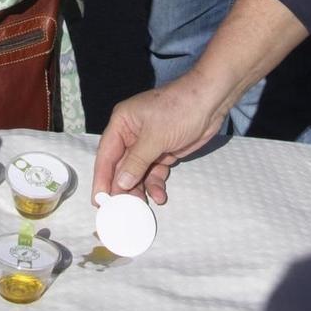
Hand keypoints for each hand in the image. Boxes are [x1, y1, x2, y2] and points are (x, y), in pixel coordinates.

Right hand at [91, 76, 228, 204]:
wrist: (211, 101)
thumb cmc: (179, 111)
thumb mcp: (155, 137)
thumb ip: (136, 162)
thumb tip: (119, 184)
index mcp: (122, 123)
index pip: (106, 154)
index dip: (102, 178)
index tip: (99, 200)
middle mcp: (131, 134)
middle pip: (121, 166)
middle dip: (122, 187)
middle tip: (123, 209)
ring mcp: (148, 144)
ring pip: (137, 172)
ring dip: (140, 188)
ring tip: (143, 206)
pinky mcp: (164, 151)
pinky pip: (154, 171)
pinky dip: (155, 183)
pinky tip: (160, 195)